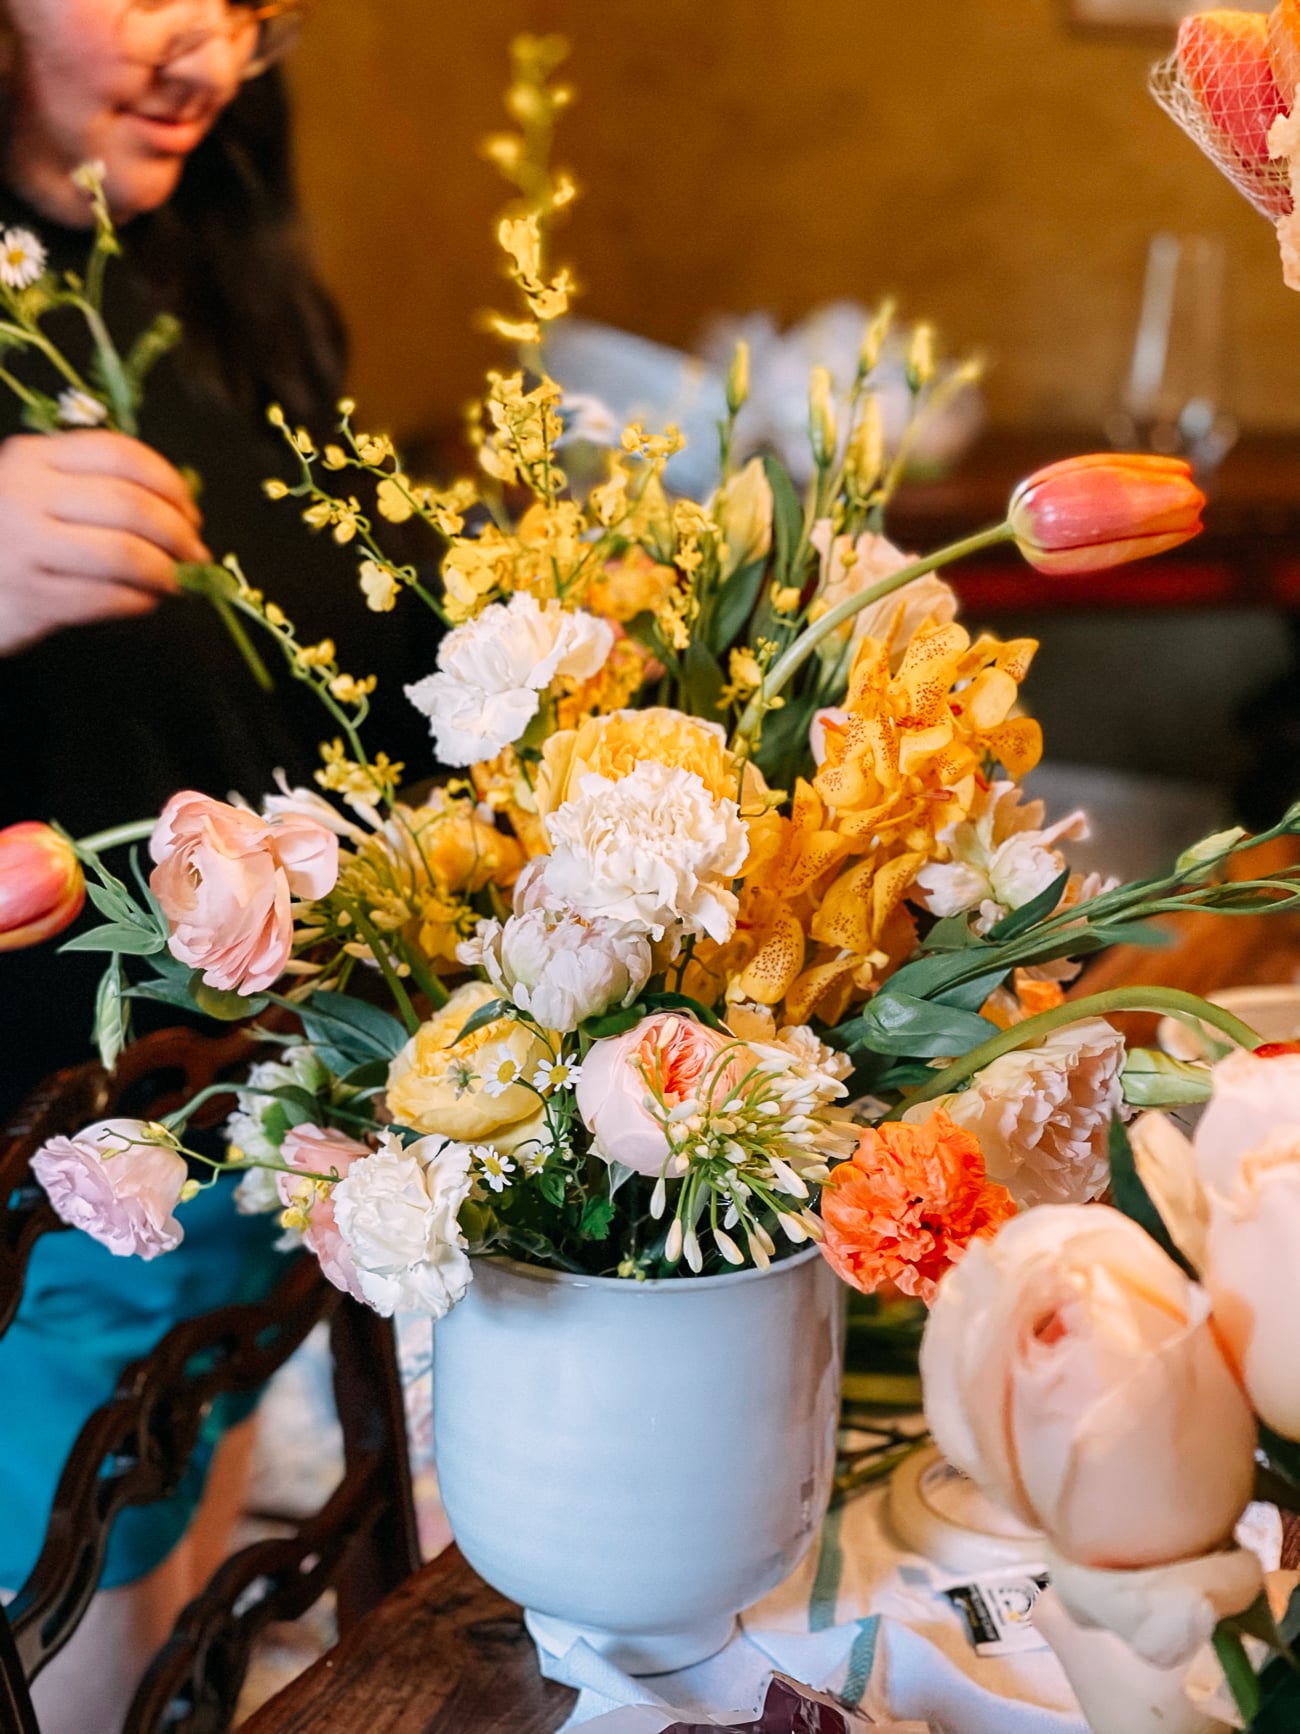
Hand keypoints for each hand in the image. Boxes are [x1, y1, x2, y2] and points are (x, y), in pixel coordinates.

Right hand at [0, 430, 211, 655]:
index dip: (169, 484)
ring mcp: (23, 548)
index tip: (191, 511)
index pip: (120, 454)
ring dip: (165, 571)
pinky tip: (146, 601)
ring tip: (177, 581)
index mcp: (32, 458)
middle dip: (178, 533)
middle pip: (129, 505)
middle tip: (197, 554)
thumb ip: (95, 488)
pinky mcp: (31, 598)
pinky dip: (139, 601)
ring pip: (123, 554)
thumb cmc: (10, 538)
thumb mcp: (38, 493)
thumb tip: (182, 508)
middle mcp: (24, 495)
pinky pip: (106, 598)